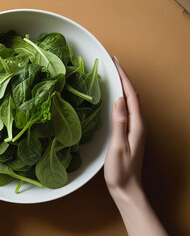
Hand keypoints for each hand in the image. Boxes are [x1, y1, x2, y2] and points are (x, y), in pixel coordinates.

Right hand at [104, 56, 145, 194]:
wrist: (126, 188)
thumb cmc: (121, 171)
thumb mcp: (118, 146)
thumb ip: (119, 122)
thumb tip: (119, 99)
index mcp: (137, 125)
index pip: (131, 95)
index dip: (124, 77)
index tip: (115, 62)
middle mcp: (138, 125)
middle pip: (132, 95)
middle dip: (124, 77)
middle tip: (113, 63)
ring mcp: (134, 129)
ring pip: (129, 102)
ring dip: (123, 86)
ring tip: (113, 75)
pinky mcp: (129, 133)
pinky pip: (125, 110)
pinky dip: (120, 99)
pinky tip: (113, 98)